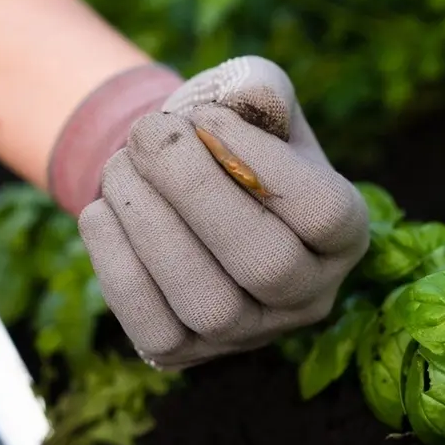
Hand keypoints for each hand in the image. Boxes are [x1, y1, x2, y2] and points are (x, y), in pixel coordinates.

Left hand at [78, 56, 369, 369]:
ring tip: (119, 166)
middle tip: (147, 132)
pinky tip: (101, 211)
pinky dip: (117, 265)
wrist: (182, 187)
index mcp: (343, 235)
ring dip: (150, 224)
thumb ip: (260, 89)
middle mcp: (307, 296)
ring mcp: (248, 334)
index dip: (261, 161)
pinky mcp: (188, 354)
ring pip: (208, 304)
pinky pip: (154, 329)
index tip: (207, 115)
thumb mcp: (252, 102)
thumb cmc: (226, 139)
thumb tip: (246, 99)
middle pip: (266, 265)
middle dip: (195, 190)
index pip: (324, 213)